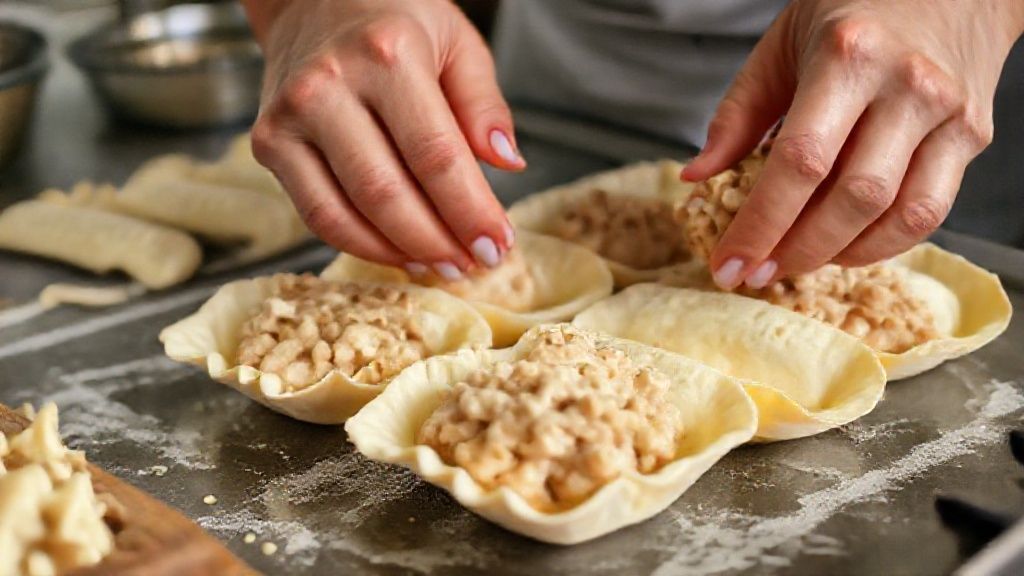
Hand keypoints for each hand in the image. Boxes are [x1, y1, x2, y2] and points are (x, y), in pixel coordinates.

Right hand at [241, 0, 523, 278]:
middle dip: (439, 241)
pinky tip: (399, 253)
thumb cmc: (394, 23)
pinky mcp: (267, 143)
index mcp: (387, 54)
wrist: (313, 0)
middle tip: (474, 264)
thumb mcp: (458, 42)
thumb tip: (507, 164)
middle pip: (388, 193)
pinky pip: (316, 214)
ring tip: (441, 265)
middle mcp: (329, 84)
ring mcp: (290, 117)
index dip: (470, 211)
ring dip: (400, 253)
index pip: (436, 155)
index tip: (498, 244)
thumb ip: (484, 104)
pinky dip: (360, 244)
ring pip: (346, 213)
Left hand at [683, 0, 1023, 288]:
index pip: (800, 162)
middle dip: (796, 250)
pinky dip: (882, 244)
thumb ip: (738, 114)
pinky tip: (844, 247)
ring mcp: (947, 113)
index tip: (728, 264)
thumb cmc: (853, 11)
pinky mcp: (972, 136)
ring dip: (839, 254)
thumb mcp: (781, 45)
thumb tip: (697, 177)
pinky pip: (929, 212)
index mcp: (848, 56)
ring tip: (796, 263)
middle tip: (757, 273)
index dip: (760, 224)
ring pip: (898, 214)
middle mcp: (907, 85)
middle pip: (851, 197)